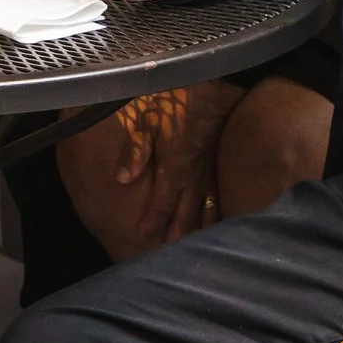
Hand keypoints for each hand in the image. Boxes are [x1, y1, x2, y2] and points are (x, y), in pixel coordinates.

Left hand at [111, 88, 218, 248]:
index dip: (152, 221)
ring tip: (198, 247)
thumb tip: (120, 180)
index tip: (143, 239)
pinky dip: (220, 209)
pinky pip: (222, 192)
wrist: (216, 86)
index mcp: (175, 168)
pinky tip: (221, 219)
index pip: (162, 203)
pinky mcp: (223, 161)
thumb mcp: (149, 121)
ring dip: (201, 227)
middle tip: (173, 256)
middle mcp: (194, 176)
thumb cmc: (178, 102)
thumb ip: (136, 151)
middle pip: (186, 212)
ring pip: (207, 206)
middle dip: (178, 234)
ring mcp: (212, 169)